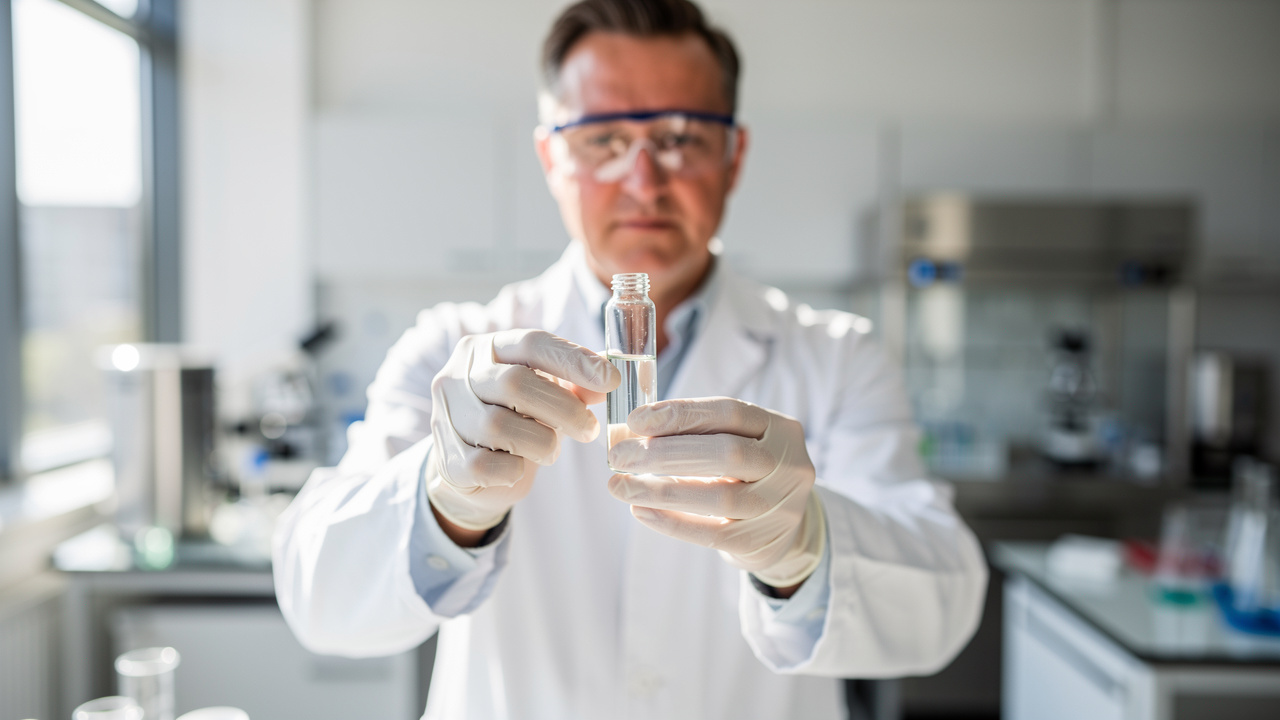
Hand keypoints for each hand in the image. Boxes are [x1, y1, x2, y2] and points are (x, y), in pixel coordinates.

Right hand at [428, 329, 619, 537]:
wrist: (473, 467)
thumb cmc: (516, 418)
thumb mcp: (546, 392)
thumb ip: (575, 384)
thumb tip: (607, 381)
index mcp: (486, 348)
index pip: (531, 342)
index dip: (574, 360)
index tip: (611, 380)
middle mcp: (458, 375)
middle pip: (515, 383)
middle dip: (563, 409)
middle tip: (589, 429)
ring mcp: (447, 416)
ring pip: (499, 426)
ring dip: (541, 442)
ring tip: (551, 450)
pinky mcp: (447, 458)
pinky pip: (484, 465)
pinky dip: (513, 469)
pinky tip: (521, 467)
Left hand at [606, 397, 825, 588]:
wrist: (785, 528)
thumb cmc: (746, 474)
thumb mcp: (734, 442)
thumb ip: (693, 433)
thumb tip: (629, 432)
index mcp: (780, 428)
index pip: (729, 412)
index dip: (681, 414)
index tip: (636, 421)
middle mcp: (787, 464)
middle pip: (727, 453)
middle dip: (665, 454)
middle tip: (619, 457)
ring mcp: (779, 506)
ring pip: (718, 497)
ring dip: (661, 491)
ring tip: (620, 487)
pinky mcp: (762, 542)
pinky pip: (712, 533)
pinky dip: (672, 522)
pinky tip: (641, 511)